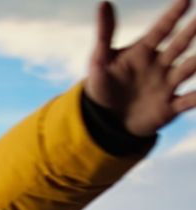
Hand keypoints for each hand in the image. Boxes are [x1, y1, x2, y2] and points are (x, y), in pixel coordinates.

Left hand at [86, 0, 195, 135]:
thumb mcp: (99, 61)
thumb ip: (104, 33)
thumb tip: (103, 3)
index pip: (161, 29)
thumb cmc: (102, 86)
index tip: (185, 0)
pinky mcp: (169, 106)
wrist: (104, 120)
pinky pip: (189, 101)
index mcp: (143, 51)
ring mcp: (166, 84)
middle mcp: (160, 65)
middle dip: (192, 31)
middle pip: (180, 45)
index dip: (173, 15)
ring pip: (188, 69)